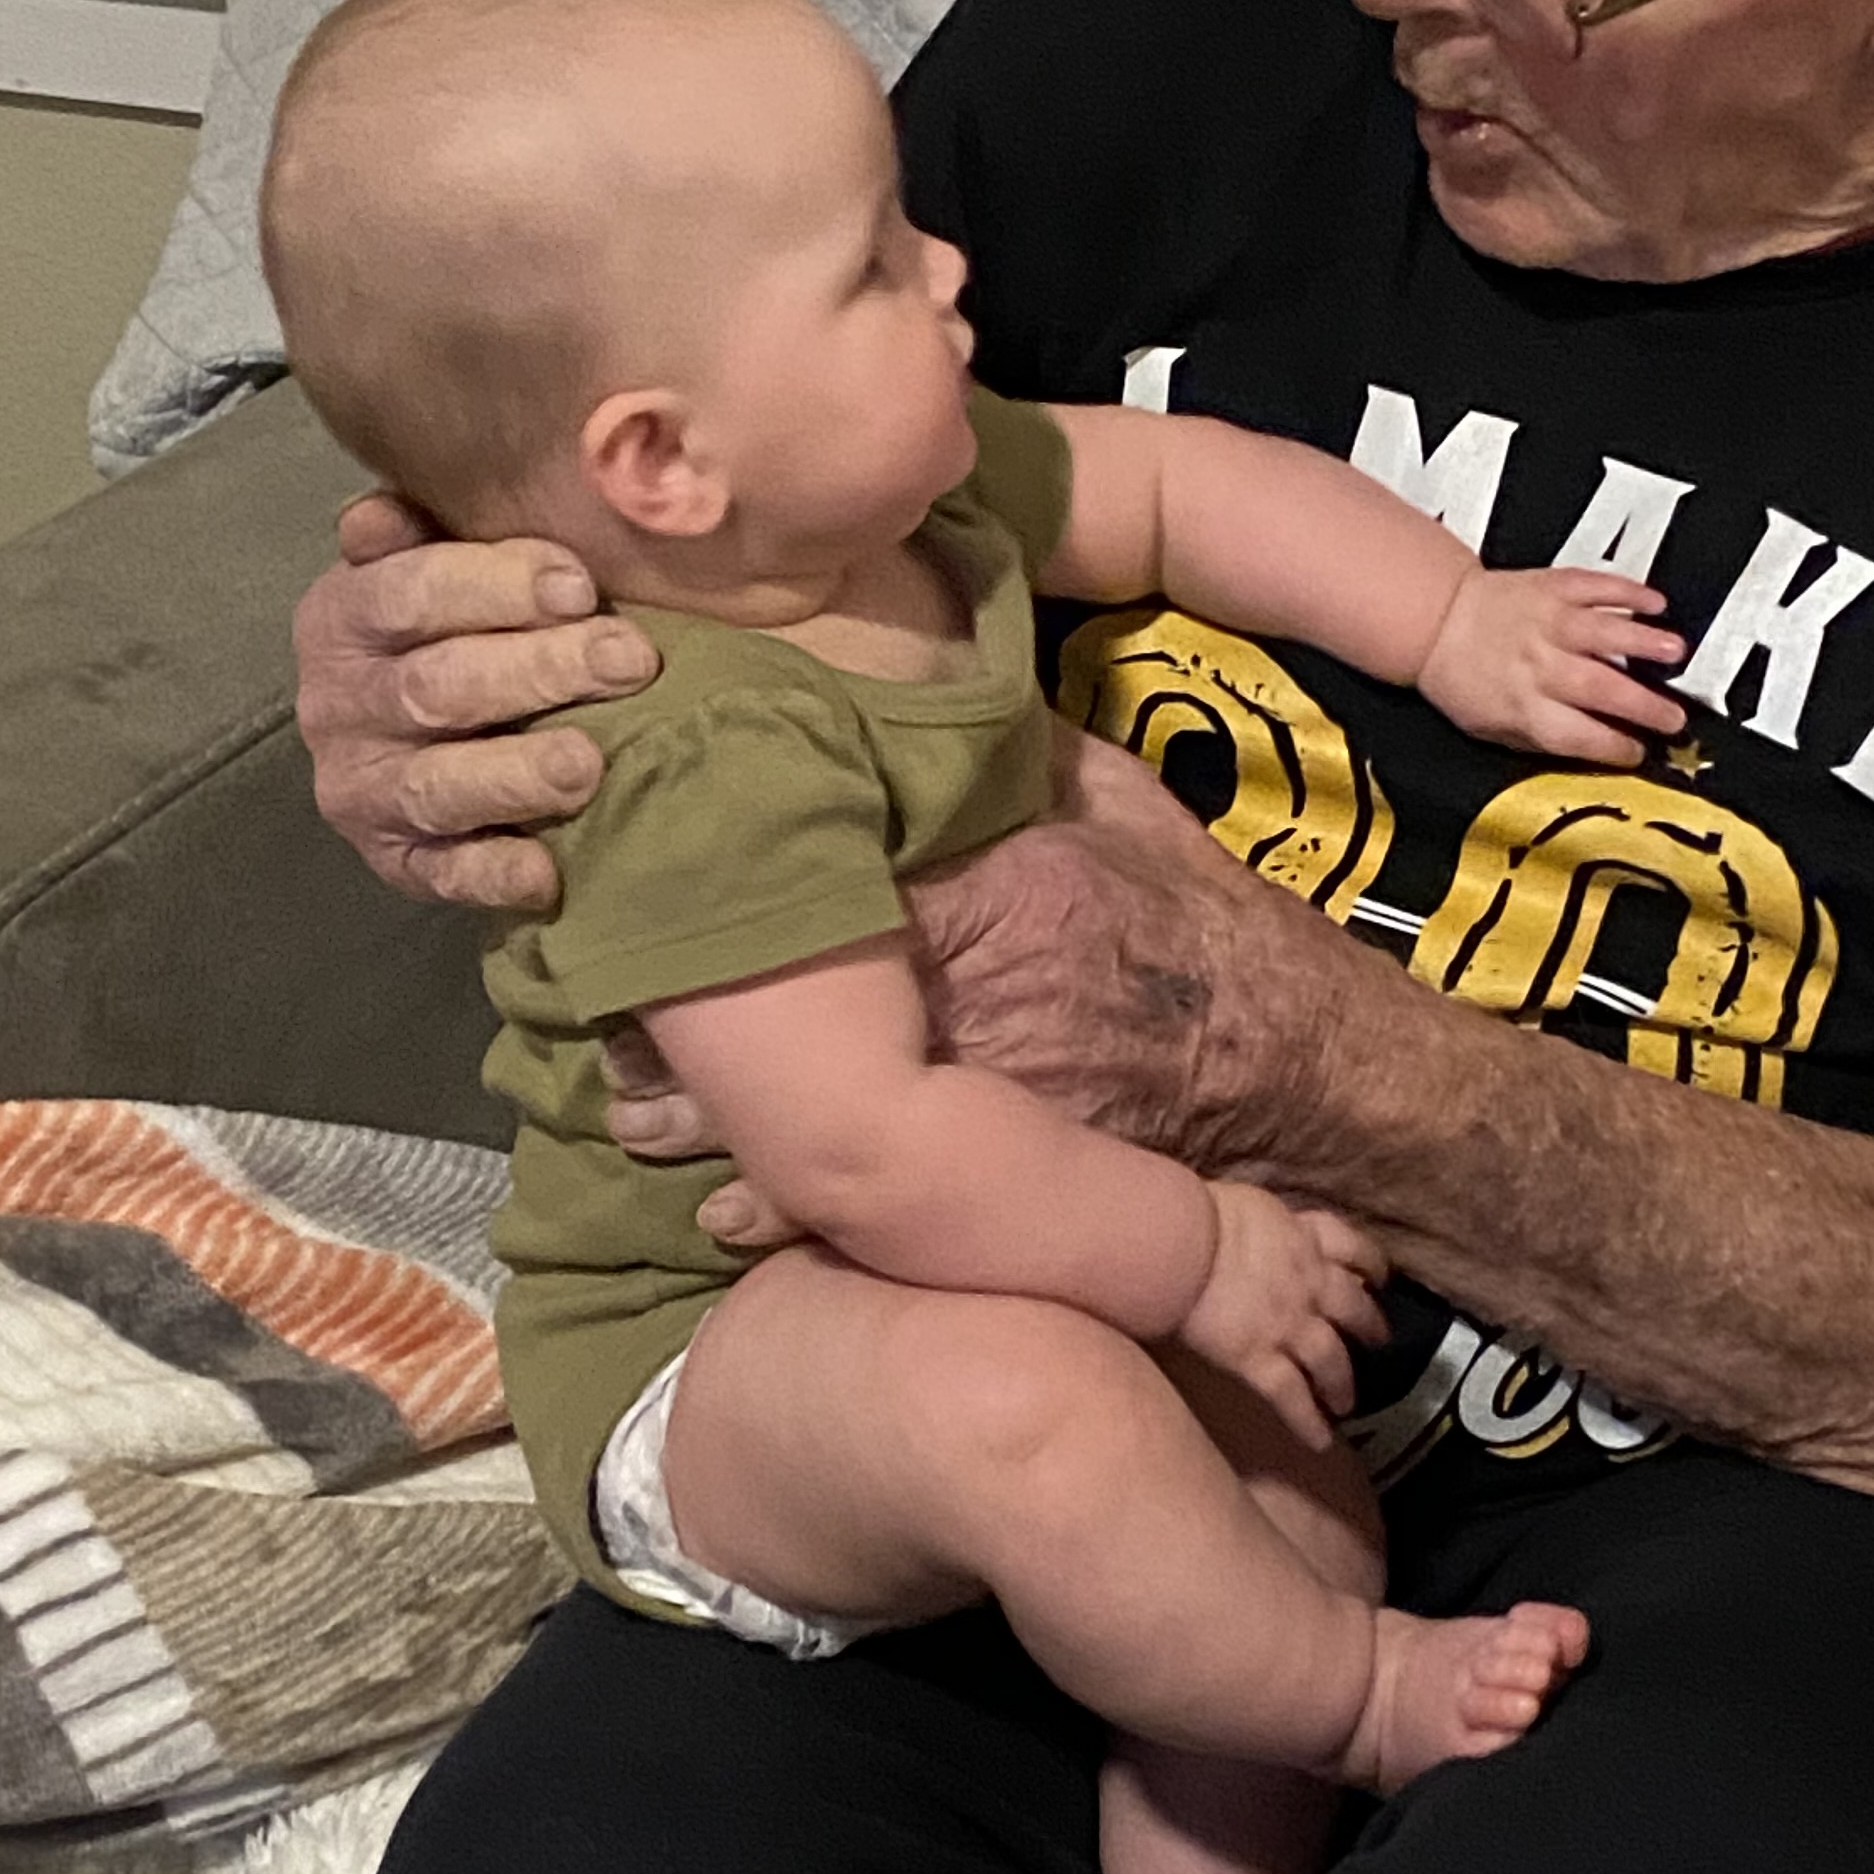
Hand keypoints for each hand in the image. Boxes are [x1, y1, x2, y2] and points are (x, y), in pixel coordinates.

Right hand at [294, 488, 658, 907]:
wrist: (423, 731)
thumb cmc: (461, 623)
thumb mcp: (437, 557)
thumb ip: (426, 526)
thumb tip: (387, 512)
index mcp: (342, 616)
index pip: (407, 593)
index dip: (494, 586)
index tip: (579, 585)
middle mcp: (338, 705)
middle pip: (435, 687)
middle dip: (537, 670)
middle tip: (629, 659)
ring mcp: (364, 790)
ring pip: (436, 784)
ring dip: (515, 774)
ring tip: (588, 764)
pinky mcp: (398, 862)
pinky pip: (443, 875)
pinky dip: (495, 875)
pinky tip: (549, 870)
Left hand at [604, 741, 1379, 1211]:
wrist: (1305, 1074)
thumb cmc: (1205, 929)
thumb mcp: (1113, 799)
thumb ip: (1007, 748)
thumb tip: (923, 670)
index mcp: (985, 876)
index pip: (801, 854)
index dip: (693, 857)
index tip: (616, 840)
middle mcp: (958, 986)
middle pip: (756, 988)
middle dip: (653, 989)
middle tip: (569, 976)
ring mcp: (959, 1093)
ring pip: (771, 1102)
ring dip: (686, 1102)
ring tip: (612, 1084)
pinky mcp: (971, 1181)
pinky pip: (830, 1198)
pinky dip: (761, 1203)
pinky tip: (707, 1197)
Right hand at [1174, 1183, 1384, 1448]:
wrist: (1180, 1243)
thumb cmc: (1198, 1213)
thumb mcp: (1249, 1203)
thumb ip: (1266, 1224)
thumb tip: (1257, 1228)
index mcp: (1305, 1237)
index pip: (1351, 1247)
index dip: (1370, 1263)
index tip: (1378, 1276)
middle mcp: (1309, 1283)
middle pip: (1353, 1308)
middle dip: (1370, 1326)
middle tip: (1378, 1342)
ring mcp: (1289, 1325)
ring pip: (1331, 1360)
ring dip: (1343, 1383)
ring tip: (1347, 1403)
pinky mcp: (1260, 1360)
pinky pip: (1292, 1397)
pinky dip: (1308, 1421)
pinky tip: (1321, 1442)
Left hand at [1417, 567, 1688, 767]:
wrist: (1435, 618)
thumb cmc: (1463, 678)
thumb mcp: (1492, 730)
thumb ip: (1542, 741)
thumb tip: (1596, 750)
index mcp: (1525, 709)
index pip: (1582, 736)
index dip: (1618, 747)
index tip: (1641, 750)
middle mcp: (1541, 666)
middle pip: (1603, 689)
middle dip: (1646, 706)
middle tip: (1675, 717)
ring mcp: (1550, 622)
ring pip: (1604, 633)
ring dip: (1644, 643)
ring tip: (1676, 653)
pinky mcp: (1554, 587)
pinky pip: (1598, 587)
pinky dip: (1629, 593)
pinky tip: (1655, 603)